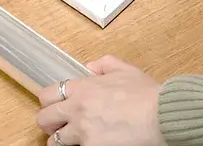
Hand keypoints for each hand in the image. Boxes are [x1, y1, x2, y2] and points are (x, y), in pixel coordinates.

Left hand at [36, 56, 163, 145]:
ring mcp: (82, 133)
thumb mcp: (126, 70)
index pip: (48, 94)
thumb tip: (90, 67)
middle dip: (48, 121)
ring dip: (61, 139)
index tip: (52, 104)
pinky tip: (92, 142)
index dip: (48, 100)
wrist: (158, 116)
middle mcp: (77, 110)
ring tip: (73, 138)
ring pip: (54, 142)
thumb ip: (104, 64)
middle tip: (58, 124)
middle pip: (43, 119)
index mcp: (84, 88)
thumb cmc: (146, 94)